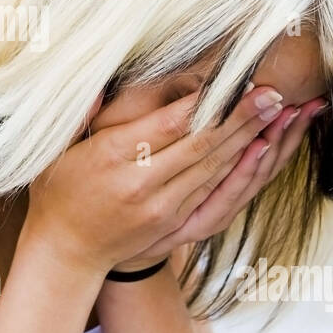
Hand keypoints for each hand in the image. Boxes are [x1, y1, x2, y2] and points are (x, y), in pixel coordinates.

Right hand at [25, 84, 287, 277]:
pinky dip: (238, 167)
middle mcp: (143, 183)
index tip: (233, 79)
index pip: (171, 124)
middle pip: (202, 145)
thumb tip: (95, 84)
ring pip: (214, 167)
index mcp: (114, 157)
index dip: (207, 102)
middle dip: (242, 117)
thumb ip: (81, 114)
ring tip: (276, 113)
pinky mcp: (176, 222)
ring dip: (248, 139)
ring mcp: (163, 207)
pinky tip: (259, 148)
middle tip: (273, 92)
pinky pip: (213, 190)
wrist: (66, 252)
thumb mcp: (56, 148)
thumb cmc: (58, 191)